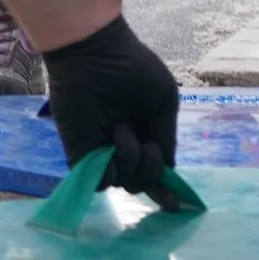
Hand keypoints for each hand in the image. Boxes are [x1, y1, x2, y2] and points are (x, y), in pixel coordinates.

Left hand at [41, 16, 183, 202]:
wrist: (96, 54)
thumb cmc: (134, 69)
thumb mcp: (165, 102)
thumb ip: (167, 137)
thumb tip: (169, 169)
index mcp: (145, 134)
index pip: (156, 170)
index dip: (166, 188)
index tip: (178, 205)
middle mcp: (124, 147)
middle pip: (142, 183)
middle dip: (150, 170)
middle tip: (146, 143)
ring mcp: (102, 152)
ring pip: (124, 183)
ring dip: (131, 160)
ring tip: (121, 129)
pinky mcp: (80, 154)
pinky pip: (99, 182)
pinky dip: (110, 171)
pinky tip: (111, 145)